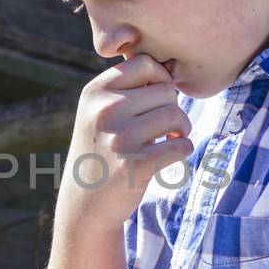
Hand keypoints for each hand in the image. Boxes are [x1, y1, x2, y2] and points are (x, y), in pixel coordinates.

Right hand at [62, 55, 192, 227]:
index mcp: (95, 92)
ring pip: (176, 115)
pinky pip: (182, 145)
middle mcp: (104, 110)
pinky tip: (169, 157)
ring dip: (181, 129)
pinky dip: (183, 150)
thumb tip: (170, 68)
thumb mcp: (99, 113)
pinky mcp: (135, 165)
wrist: (85, 205)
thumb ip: (127, 89)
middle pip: (165, 91)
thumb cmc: (102, 152)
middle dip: (172, 108)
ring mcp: (119, 138)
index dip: (160, 79)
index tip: (157, 100)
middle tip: (162, 128)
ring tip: (168, 140)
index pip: (144, 63)